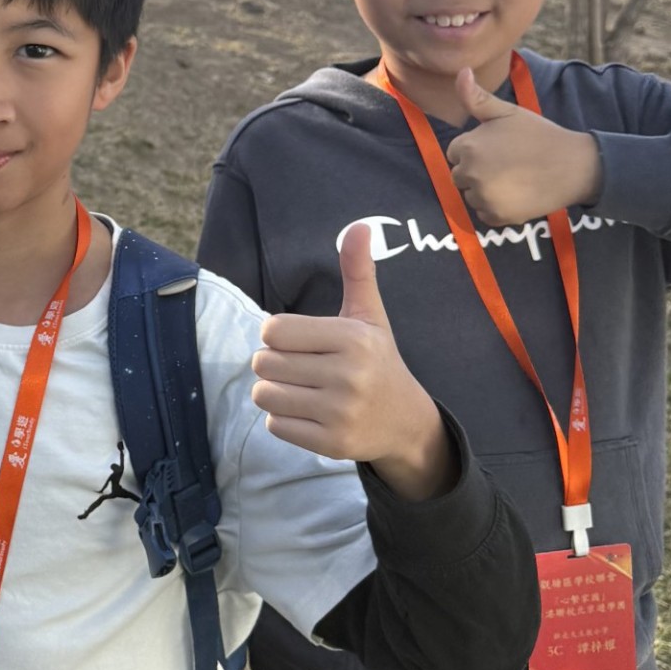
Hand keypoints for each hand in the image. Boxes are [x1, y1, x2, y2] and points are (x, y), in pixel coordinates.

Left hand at [252, 222, 453, 500]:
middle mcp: (348, 376)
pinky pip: (274, 425)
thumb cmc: (377, 360)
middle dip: (273, 363)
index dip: (278, 335)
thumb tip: (360, 225)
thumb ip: (358, 271)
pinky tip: (308, 412)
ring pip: (264, 394)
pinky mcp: (331, 444)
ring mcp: (340, 413)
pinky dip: (282, 418)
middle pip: (264, 363)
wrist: (406, 421)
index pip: (274, 330)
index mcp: (353, 338)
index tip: (299, 341)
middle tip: (299, 367)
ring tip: (300, 389)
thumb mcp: (369, 316)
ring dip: (273, 391)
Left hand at [447, 69, 602, 227]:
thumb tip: (461, 71)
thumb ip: (476, 97)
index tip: (497, 149)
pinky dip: (496, 208)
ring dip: (484, 191)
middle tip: (507, 164)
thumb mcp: (506, 112)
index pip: (454, 153)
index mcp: (468, 147)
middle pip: (459, 177)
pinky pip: (484, 214)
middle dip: (476, 171)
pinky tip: (516, 194)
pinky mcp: (498, 217)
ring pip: (471, 196)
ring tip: (513, 178)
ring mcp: (484, 198)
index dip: (475, 150)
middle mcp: (471, 175)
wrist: (572, 166)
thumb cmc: (538, 135)